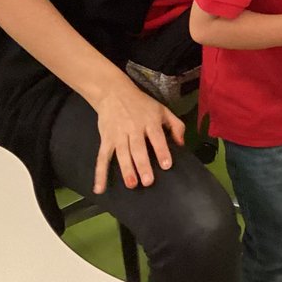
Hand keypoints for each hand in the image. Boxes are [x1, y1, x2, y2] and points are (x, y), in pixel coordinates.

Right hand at [91, 78, 185, 192]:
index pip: (157, 137)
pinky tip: (100, 188)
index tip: (166, 165)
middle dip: (142, 165)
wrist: (114, 93)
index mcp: (150, 121)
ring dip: (126, 169)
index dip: (162, 151)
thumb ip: (176, 126)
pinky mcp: (106, 139)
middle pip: (138, 148)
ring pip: (122, 153)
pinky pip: (102, 157)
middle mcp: (133, 128)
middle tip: (147, 181)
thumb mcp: (162, 110)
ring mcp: (118, 135)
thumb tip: (181, 144)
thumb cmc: (142, 105)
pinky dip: (100, 173)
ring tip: (131, 184)